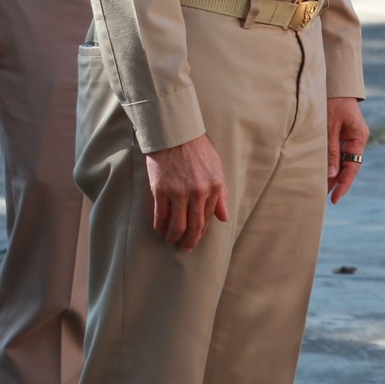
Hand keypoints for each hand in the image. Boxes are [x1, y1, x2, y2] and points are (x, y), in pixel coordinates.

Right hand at [144, 135, 228, 250]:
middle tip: (185, 249)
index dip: (202, 232)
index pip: (209, 218)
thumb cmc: (198, 149)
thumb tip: (224, 217)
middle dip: (190, 241)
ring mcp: (179, 192)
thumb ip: (221, 195)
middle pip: (194, 225)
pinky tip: (160, 230)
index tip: (197, 239)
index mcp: (215, 186)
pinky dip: (160, 226)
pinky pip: (160, 215)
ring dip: (174, 237)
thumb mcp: (217, 169)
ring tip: (171, 241)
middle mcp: (198, 192)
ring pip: (177, 225)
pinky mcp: (161, 190)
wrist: (176, 134)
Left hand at [327, 98, 368, 203]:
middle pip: (348, 166)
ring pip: (342, 161)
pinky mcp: (342, 134)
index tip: (335, 198)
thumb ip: (331, 150)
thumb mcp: (330, 127)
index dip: (344, 184)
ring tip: (320, 188)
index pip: (353, 167)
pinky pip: (338, 152)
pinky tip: (321, 170)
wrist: (336, 85)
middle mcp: (357, 140)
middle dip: (337, 182)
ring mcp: (350, 137)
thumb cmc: (334, 103)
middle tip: (324, 197)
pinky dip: (330, 162)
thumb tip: (332, 174)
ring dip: (332, 173)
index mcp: (358, 138)